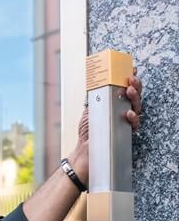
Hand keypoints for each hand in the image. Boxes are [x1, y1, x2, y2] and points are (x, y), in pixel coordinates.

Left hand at [69, 68, 142, 184]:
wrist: (84, 151)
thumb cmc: (87, 132)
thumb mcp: (88, 111)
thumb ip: (94, 99)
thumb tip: (94, 84)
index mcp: (114, 104)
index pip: (124, 89)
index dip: (129, 79)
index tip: (130, 69)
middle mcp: (122, 112)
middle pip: (134, 96)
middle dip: (134, 85)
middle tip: (130, 78)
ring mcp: (125, 122)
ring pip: (137, 107)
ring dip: (134, 98)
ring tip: (129, 90)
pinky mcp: (126, 133)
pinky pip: (134, 125)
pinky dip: (132, 118)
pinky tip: (128, 113)